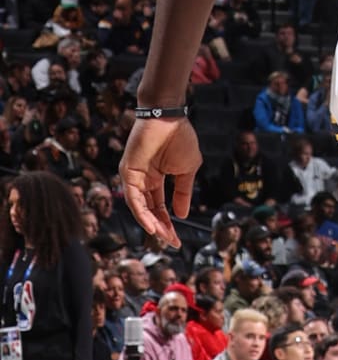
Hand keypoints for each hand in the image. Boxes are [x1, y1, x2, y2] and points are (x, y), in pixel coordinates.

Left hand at [120, 114, 201, 246]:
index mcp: (156, 179)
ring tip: (163, 236)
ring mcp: (133, 177)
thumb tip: (182, 215)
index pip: (160, 207)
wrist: (169, 117)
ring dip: (151, 224)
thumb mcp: (186, 171)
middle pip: (149, 211)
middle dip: (160, 227)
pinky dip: (141, 213)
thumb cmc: (179, 138)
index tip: (177, 239)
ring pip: (139, 208)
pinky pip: (133, 198)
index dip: (168, 223)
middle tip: (171, 242)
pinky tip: (151, 225)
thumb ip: (183, 193)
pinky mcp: (127, 173)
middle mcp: (142, 181)